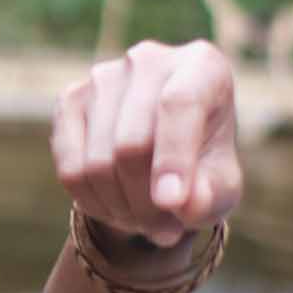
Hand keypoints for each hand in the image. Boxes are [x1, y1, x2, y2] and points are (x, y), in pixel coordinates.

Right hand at [53, 38, 242, 248]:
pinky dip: (93, 202)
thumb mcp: (221, 187)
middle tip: (166, 232)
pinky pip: (70, 169)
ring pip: (98, 162)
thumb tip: (181, 202)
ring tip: (145, 221)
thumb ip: (211, 195)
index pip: (179, 105)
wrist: (164, 158)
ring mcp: (103, 77)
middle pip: (132, 143)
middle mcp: (148, 60)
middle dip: (147, 203)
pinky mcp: (70, 99)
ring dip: (121, 209)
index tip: (172, 204)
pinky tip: (116, 208)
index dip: (173, 158)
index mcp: (201, 66)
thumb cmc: (203, 167)